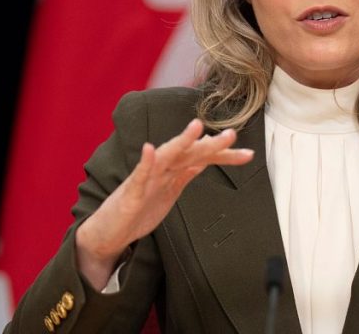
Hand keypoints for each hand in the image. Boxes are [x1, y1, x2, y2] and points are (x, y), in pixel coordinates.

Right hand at [75, 119, 252, 288]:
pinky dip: (144, 162)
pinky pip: (138, 175)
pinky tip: (149, 149)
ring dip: (180, 141)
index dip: (225, 156)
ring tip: (195, 127)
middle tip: (232, 136)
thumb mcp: (170, 191)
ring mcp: (145, 179)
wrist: (109, 232)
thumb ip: (186, 172)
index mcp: (173, 171)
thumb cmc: (139, 209)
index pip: (202, 158)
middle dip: (211, 145)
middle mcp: (161, 169)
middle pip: (190, 152)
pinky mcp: (130, 192)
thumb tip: (206, 158)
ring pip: (166, 157)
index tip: (248, 154)